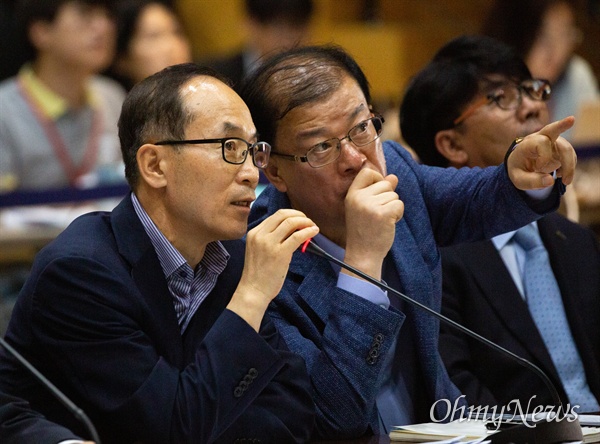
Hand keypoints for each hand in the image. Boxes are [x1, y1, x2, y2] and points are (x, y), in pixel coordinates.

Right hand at [228, 209, 317, 330]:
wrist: (253, 290)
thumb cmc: (258, 274)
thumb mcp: (260, 250)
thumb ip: (271, 238)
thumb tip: (293, 230)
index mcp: (254, 233)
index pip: (275, 216)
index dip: (291, 214)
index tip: (300, 219)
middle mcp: (260, 235)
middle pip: (283, 214)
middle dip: (299, 214)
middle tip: (308, 220)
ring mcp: (269, 243)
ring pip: (290, 222)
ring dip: (305, 221)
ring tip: (312, 226)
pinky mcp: (280, 253)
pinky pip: (297, 236)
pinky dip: (308, 231)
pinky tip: (314, 232)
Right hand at [343, 168, 403, 279]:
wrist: (363, 254)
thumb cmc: (364, 231)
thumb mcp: (365, 208)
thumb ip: (377, 191)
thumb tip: (393, 177)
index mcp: (352, 194)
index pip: (367, 172)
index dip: (377, 179)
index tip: (377, 193)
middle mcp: (359, 198)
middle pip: (385, 184)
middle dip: (387, 197)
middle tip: (378, 214)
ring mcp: (371, 205)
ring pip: (394, 195)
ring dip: (393, 207)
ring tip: (381, 221)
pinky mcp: (383, 214)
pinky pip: (399, 204)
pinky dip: (398, 214)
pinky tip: (389, 223)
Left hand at [507, 116, 576, 189]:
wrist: (521, 166)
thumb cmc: (519, 170)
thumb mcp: (519, 180)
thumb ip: (531, 182)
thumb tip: (550, 181)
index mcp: (527, 144)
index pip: (541, 142)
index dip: (544, 156)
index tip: (539, 168)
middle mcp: (540, 139)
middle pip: (552, 129)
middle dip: (562, 125)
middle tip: (571, 119)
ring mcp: (552, 143)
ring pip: (566, 149)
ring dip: (569, 165)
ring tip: (566, 182)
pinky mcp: (560, 149)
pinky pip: (570, 156)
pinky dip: (569, 167)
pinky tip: (560, 175)